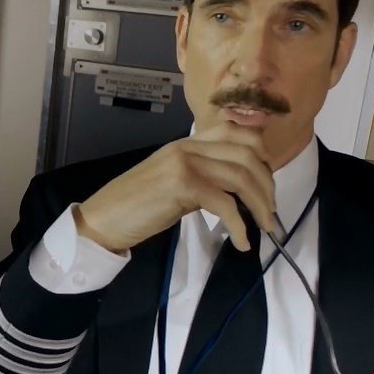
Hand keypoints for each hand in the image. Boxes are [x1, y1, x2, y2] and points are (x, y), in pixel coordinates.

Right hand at [76, 124, 278, 253]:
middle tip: (270, 211)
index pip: (238, 132)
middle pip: (248, 154)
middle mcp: (188, 146)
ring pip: (242, 177)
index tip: (265, 181)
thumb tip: (232, 190)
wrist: (103, 218)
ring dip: (261, 205)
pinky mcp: (182, 186)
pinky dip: (240, 226)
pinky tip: (242, 241)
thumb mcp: (172, 182)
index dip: (261, 154)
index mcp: (187, 142)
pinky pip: (226, 204)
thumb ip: (201, 177)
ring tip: (266, 227)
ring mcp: (185, 163)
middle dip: (267, 184)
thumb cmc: (134, 206)